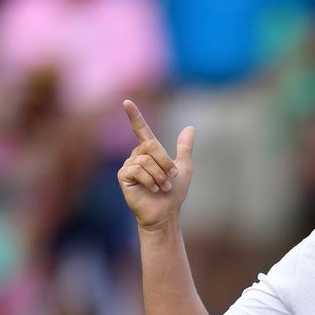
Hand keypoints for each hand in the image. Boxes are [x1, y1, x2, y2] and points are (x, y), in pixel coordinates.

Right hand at [118, 99, 194, 227]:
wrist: (166, 212)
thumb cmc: (174, 193)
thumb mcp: (184, 167)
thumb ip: (184, 147)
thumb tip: (190, 127)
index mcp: (150, 152)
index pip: (141, 130)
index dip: (134, 116)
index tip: (127, 101)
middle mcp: (137, 156)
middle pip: (151, 145)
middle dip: (165, 162)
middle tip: (170, 177)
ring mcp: (129, 166)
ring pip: (146, 159)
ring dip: (160, 175)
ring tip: (162, 187)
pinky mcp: (123, 176)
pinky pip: (137, 169)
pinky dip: (150, 180)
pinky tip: (152, 189)